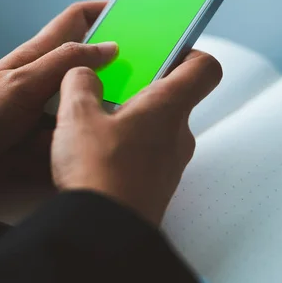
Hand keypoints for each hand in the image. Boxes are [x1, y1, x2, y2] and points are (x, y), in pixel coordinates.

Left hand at [0, 1, 117, 200]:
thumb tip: (110, 47)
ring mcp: (44, 113)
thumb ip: (63, 62)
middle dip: (114, 70)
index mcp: (39, 55)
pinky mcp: (40, 142)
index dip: (104, 10)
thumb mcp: (23, 82)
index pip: (76, 20)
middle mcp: (45, 80)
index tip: (137, 12)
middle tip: (150, 79)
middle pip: (87, 66)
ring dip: (100, 111)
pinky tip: (102, 148)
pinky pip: (70, 137)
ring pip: (82, 105)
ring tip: (133, 119)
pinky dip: (82, 140)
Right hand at [51, 51, 221, 225]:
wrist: (104, 232)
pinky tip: (95, 154)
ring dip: (130, 119)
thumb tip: (84, 75)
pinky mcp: (156, 186)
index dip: (189, 53)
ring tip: (93, 123)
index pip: (204, 68)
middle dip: (142, 88)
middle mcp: (178, 135)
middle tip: (110, 86)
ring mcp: (170, 164)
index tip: (164, 50)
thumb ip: (80, 84)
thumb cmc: (98, 171)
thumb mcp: (77, 115)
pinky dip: (127, 147)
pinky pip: (147, 155)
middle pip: (174, 97)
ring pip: (157, 128)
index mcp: (167, 107)